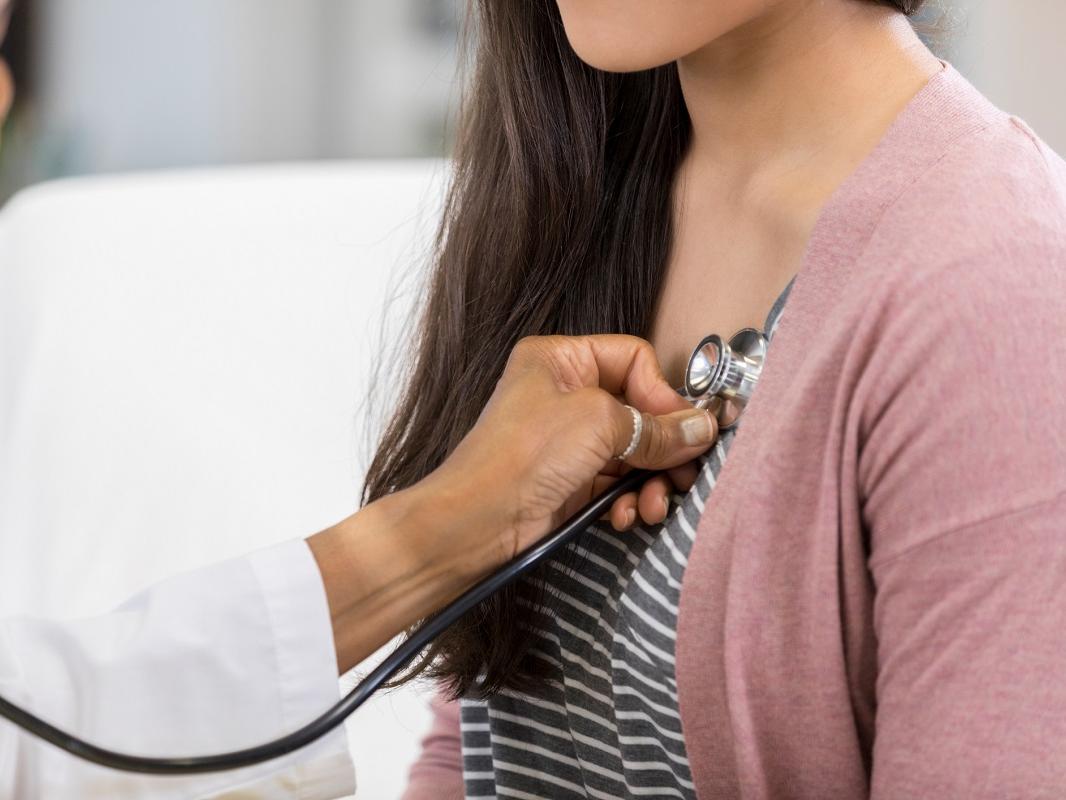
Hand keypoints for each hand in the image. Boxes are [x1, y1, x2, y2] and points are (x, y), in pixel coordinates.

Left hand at [309, 333, 716, 672]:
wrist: (478, 522)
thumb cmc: (520, 457)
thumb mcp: (599, 425)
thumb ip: (656, 426)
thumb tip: (701, 427)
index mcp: (560, 359)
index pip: (633, 358)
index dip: (661, 392)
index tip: (683, 426)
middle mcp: (563, 393)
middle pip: (638, 408)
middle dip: (663, 445)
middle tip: (684, 472)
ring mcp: (567, 438)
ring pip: (632, 450)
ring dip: (649, 479)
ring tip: (653, 504)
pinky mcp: (569, 478)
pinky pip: (616, 481)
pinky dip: (628, 498)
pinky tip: (628, 515)